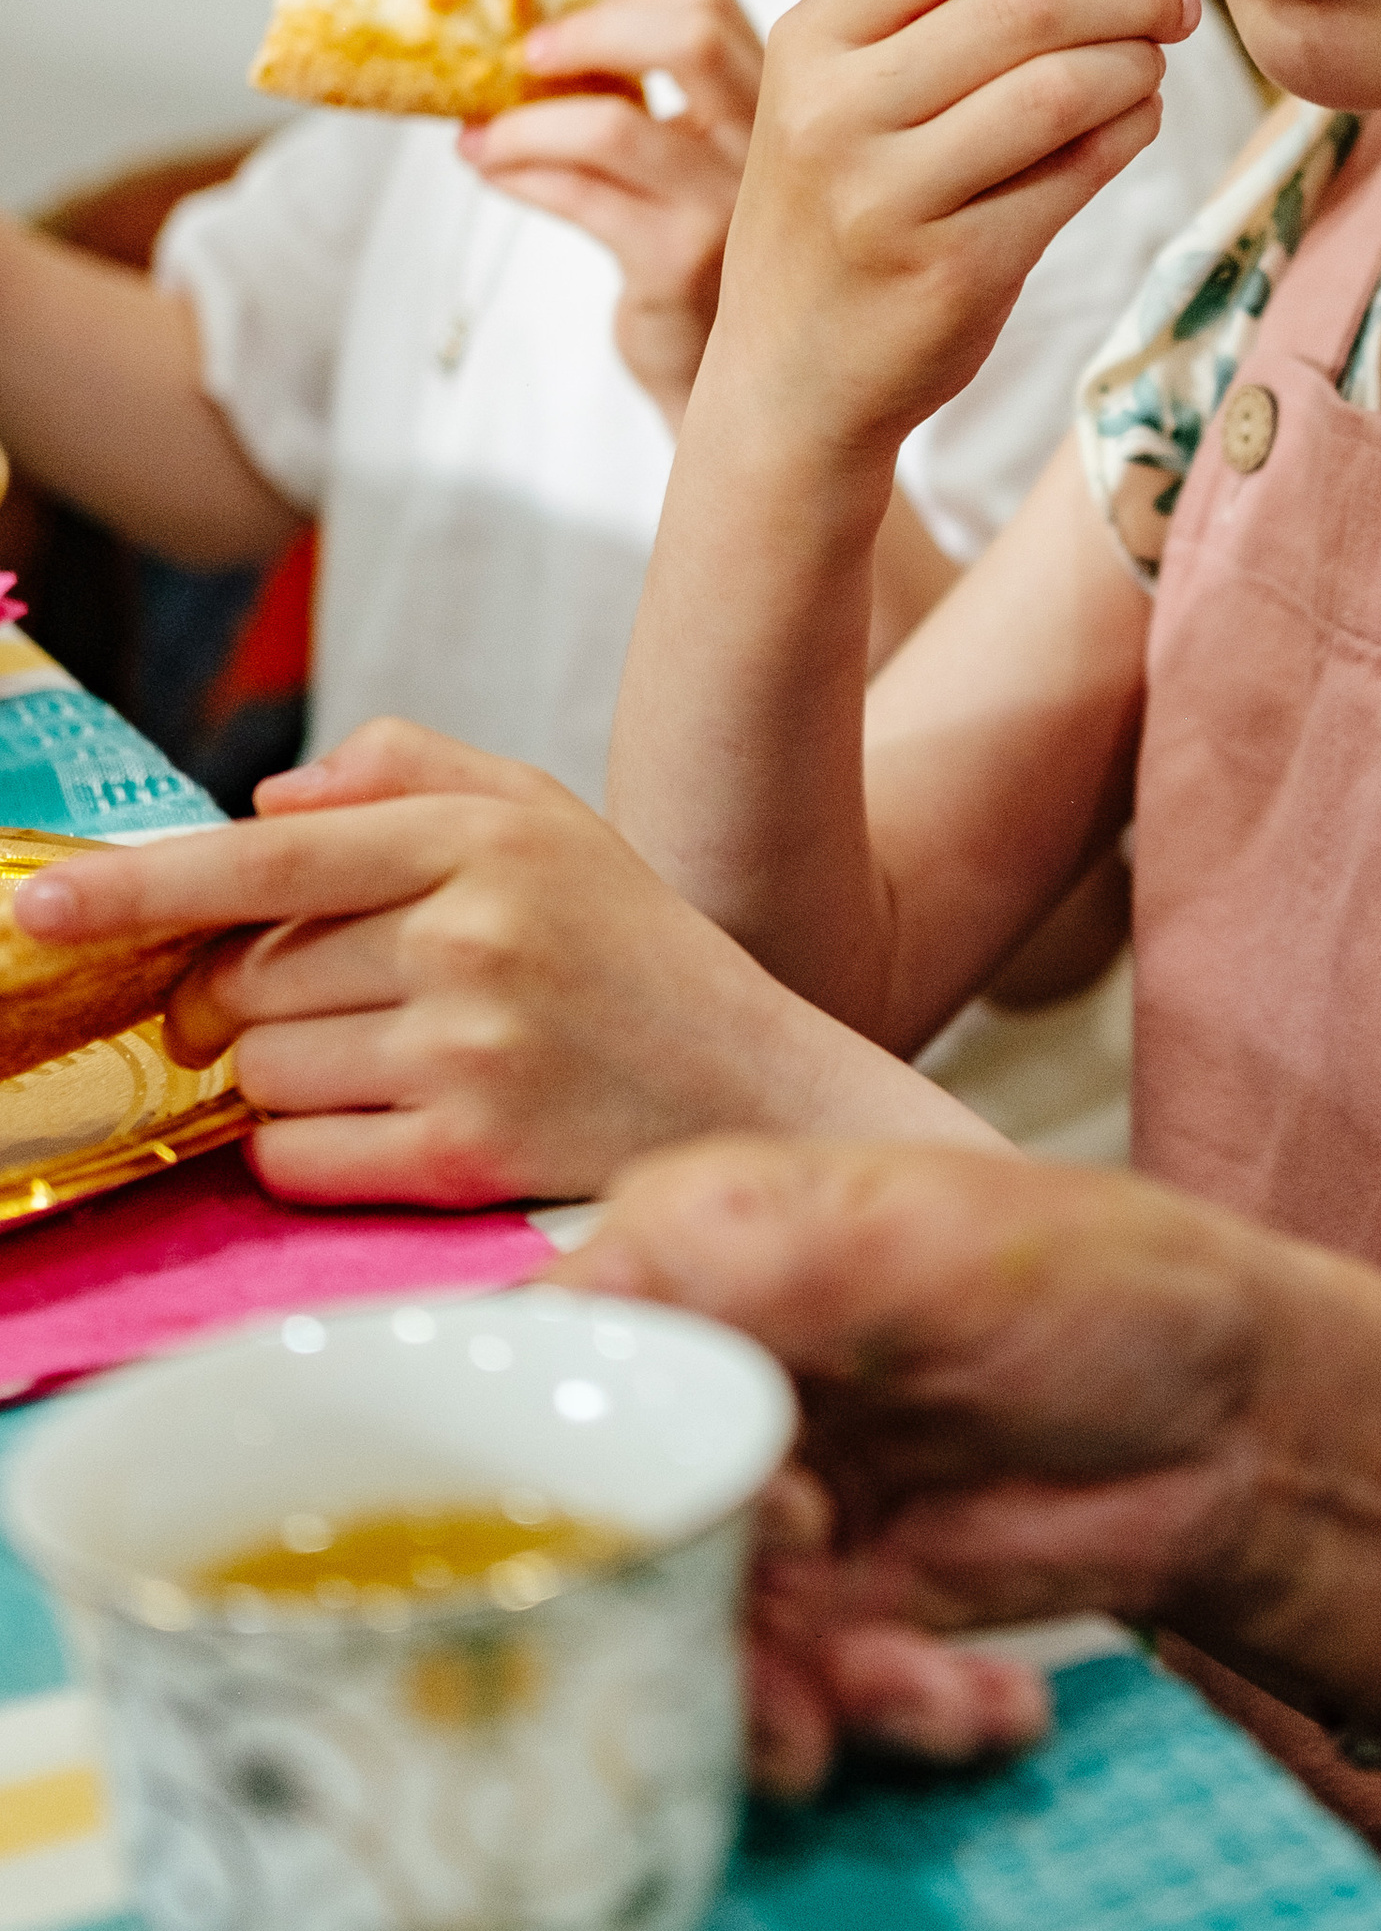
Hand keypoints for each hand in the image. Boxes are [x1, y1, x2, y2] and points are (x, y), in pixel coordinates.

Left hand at [7, 722, 910, 1206]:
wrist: (758, 1087)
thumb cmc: (635, 951)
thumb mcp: (546, 819)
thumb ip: (405, 772)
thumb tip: (261, 803)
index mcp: (480, 839)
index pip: (265, 860)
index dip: (137, 886)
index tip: (41, 907)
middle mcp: (470, 936)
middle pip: (244, 981)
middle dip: (245, 1004)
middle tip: (328, 1010)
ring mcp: (468, 1049)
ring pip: (260, 1073)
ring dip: (285, 1081)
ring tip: (392, 1067)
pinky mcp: (467, 1155)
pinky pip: (298, 1158)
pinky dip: (310, 1153)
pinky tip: (391, 1130)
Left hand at [460, 0, 763, 428]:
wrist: (732, 377)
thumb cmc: (700, 253)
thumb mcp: (695, 159)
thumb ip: (650, 96)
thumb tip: (529, 34)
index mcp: (772, 101)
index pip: (708, 1)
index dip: (620, 1)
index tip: (560, 29)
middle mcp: (766, 145)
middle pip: (689, 32)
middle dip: (584, 30)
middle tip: (523, 56)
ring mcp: (728, 205)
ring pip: (612, 125)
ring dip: (523, 121)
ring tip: (481, 134)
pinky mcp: (678, 263)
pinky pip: (579, 196)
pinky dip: (519, 172)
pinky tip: (493, 171)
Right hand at [573, 1137, 1380, 1793]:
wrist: (1256, 1429)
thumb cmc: (1108, 1286)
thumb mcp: (918, 1243)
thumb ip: (734, 1266)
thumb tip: (550, 1324)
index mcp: (689, 1255)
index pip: (534, 1375)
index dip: (571, 1479)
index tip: (682, 1541)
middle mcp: (703, 1382)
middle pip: (596, 1534)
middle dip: (686, 1631)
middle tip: (791, 1682)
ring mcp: (762, 1504)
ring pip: (688, 1641)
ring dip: (791, 1702)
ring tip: (911, 1697)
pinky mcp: (831, 1609)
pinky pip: (793, 1700)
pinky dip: (881, 1722)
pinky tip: (985, 1705)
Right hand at [709, 0, 1191, 472]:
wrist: (791, 383)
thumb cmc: (843, 218)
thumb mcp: (844, 101)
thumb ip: (943, 21)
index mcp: (809, 39)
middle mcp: (837, 110)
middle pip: (1026, 4)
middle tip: (1175, 2)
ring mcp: (892, 196)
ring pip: (1063, 87)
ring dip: (1137, 65)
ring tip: (1150, 67)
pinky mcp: (957, 268)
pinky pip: (1078, 174)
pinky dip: (1130, 132)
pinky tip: (1134, 121)